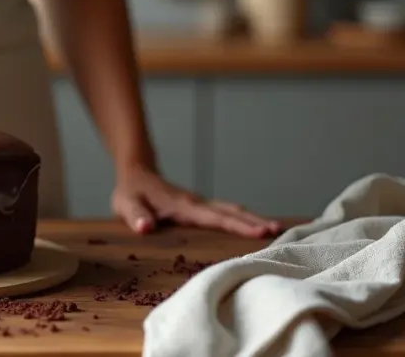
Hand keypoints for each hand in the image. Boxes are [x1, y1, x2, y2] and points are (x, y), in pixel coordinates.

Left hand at [111, 164, 281, 238]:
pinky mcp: (199, 206)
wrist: (136, 172)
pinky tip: (254, 225)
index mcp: (183, 205)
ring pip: (230, 210)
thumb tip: (145, 227)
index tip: (259, 232)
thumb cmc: (130, 191)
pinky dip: (242, 218)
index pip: (214, 217)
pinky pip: (225, 212)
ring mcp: (199, 203)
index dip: (237, 225)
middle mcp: (196, 203)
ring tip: (275, 229)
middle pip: (230, 212)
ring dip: (252, 219)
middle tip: (278, 231)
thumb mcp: (126, 204)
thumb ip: (136, 215)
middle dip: (254, 222)